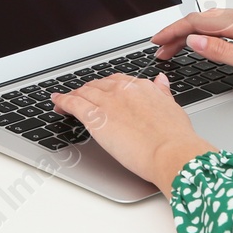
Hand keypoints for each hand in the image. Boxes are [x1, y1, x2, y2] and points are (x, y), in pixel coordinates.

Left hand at [51, 74, 213, 196]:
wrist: (171, 152)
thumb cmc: (175, 138)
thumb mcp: (172, 107)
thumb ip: (162, 92)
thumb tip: (161, 80)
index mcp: (141, 87)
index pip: (117, 82)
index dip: (105, 88)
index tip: (101, 93)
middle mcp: (123, 89)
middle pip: (98, 86)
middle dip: (87, 91)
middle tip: (80, 97)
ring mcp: (108, 102)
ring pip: (83, 93)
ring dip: (72, 95)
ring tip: (64, 101)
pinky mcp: (95, 117)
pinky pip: (73, 103)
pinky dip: (62, 101)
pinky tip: (57, 104)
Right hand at [151, 7, 232, 90]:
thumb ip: (221, 52)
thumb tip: (194, 42)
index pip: (195, 23)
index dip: (172, 32)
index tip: (156, 43)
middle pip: (201, 20)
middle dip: (177, 33)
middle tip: (162, 51)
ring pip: (213, 21)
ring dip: (192, 33)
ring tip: (177, 48)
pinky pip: (225, 23)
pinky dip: (208, 32)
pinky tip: (206, 42)